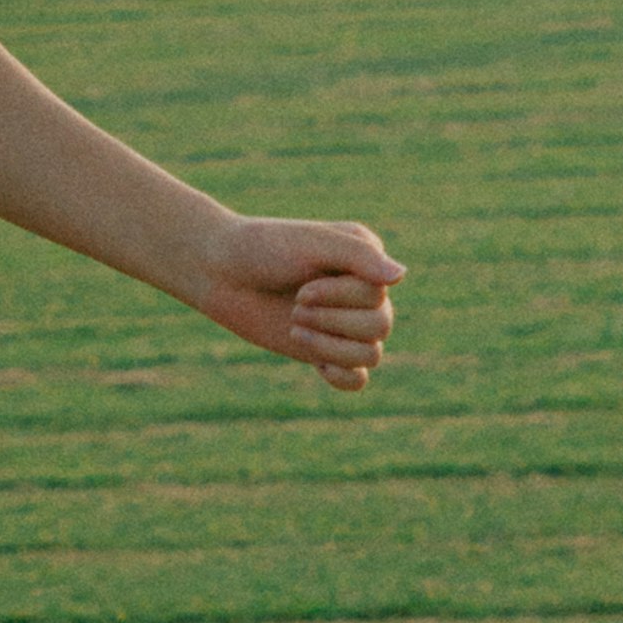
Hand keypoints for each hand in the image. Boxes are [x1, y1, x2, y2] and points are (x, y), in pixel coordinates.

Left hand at [193, 214, 399, 391]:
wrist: (220, 272)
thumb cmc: (264, 248)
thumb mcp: (312, 243)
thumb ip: (358, 256)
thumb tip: (402, 276)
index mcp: (365, 258)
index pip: (380, 293)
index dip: (341, 296)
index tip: (301, 282)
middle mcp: (361, 291)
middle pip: (381, 326)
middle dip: (333, 321)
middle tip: (295, 306)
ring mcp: (344, 323)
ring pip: (372, 354)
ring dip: (330, 345)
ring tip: (294, 326)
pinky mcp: (325, 350)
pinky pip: (358, 379)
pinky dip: (342, 376)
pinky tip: (316, 364)